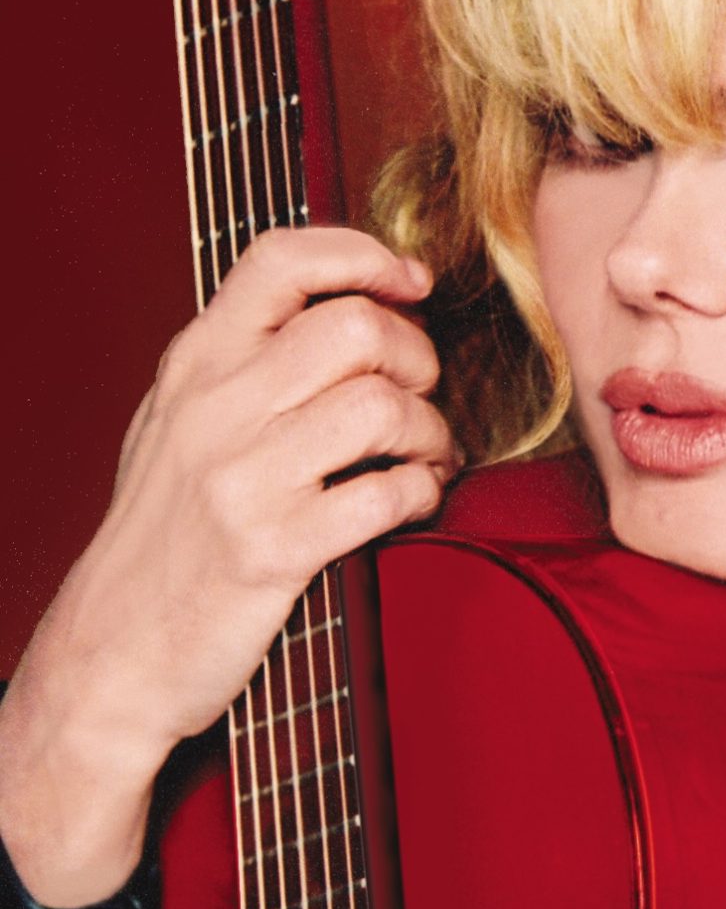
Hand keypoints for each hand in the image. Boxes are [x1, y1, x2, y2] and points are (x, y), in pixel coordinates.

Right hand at [0, 228, 458, 908]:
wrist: (110, 653)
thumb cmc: (161, 535)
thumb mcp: (174, 422)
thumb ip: (240, 360)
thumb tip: (340, 300)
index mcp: (196, 364)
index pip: (281, 260)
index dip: (363, 255)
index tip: (412, 281)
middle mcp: (215, 408)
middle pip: (356, 328)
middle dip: (417, 356)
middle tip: (421, 392)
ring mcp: (241, 478)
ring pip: (381, 405)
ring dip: (430, 430)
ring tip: (426, 454)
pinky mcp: (273, 549)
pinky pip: (385, 494)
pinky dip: (422, 492)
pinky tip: (412, 500)